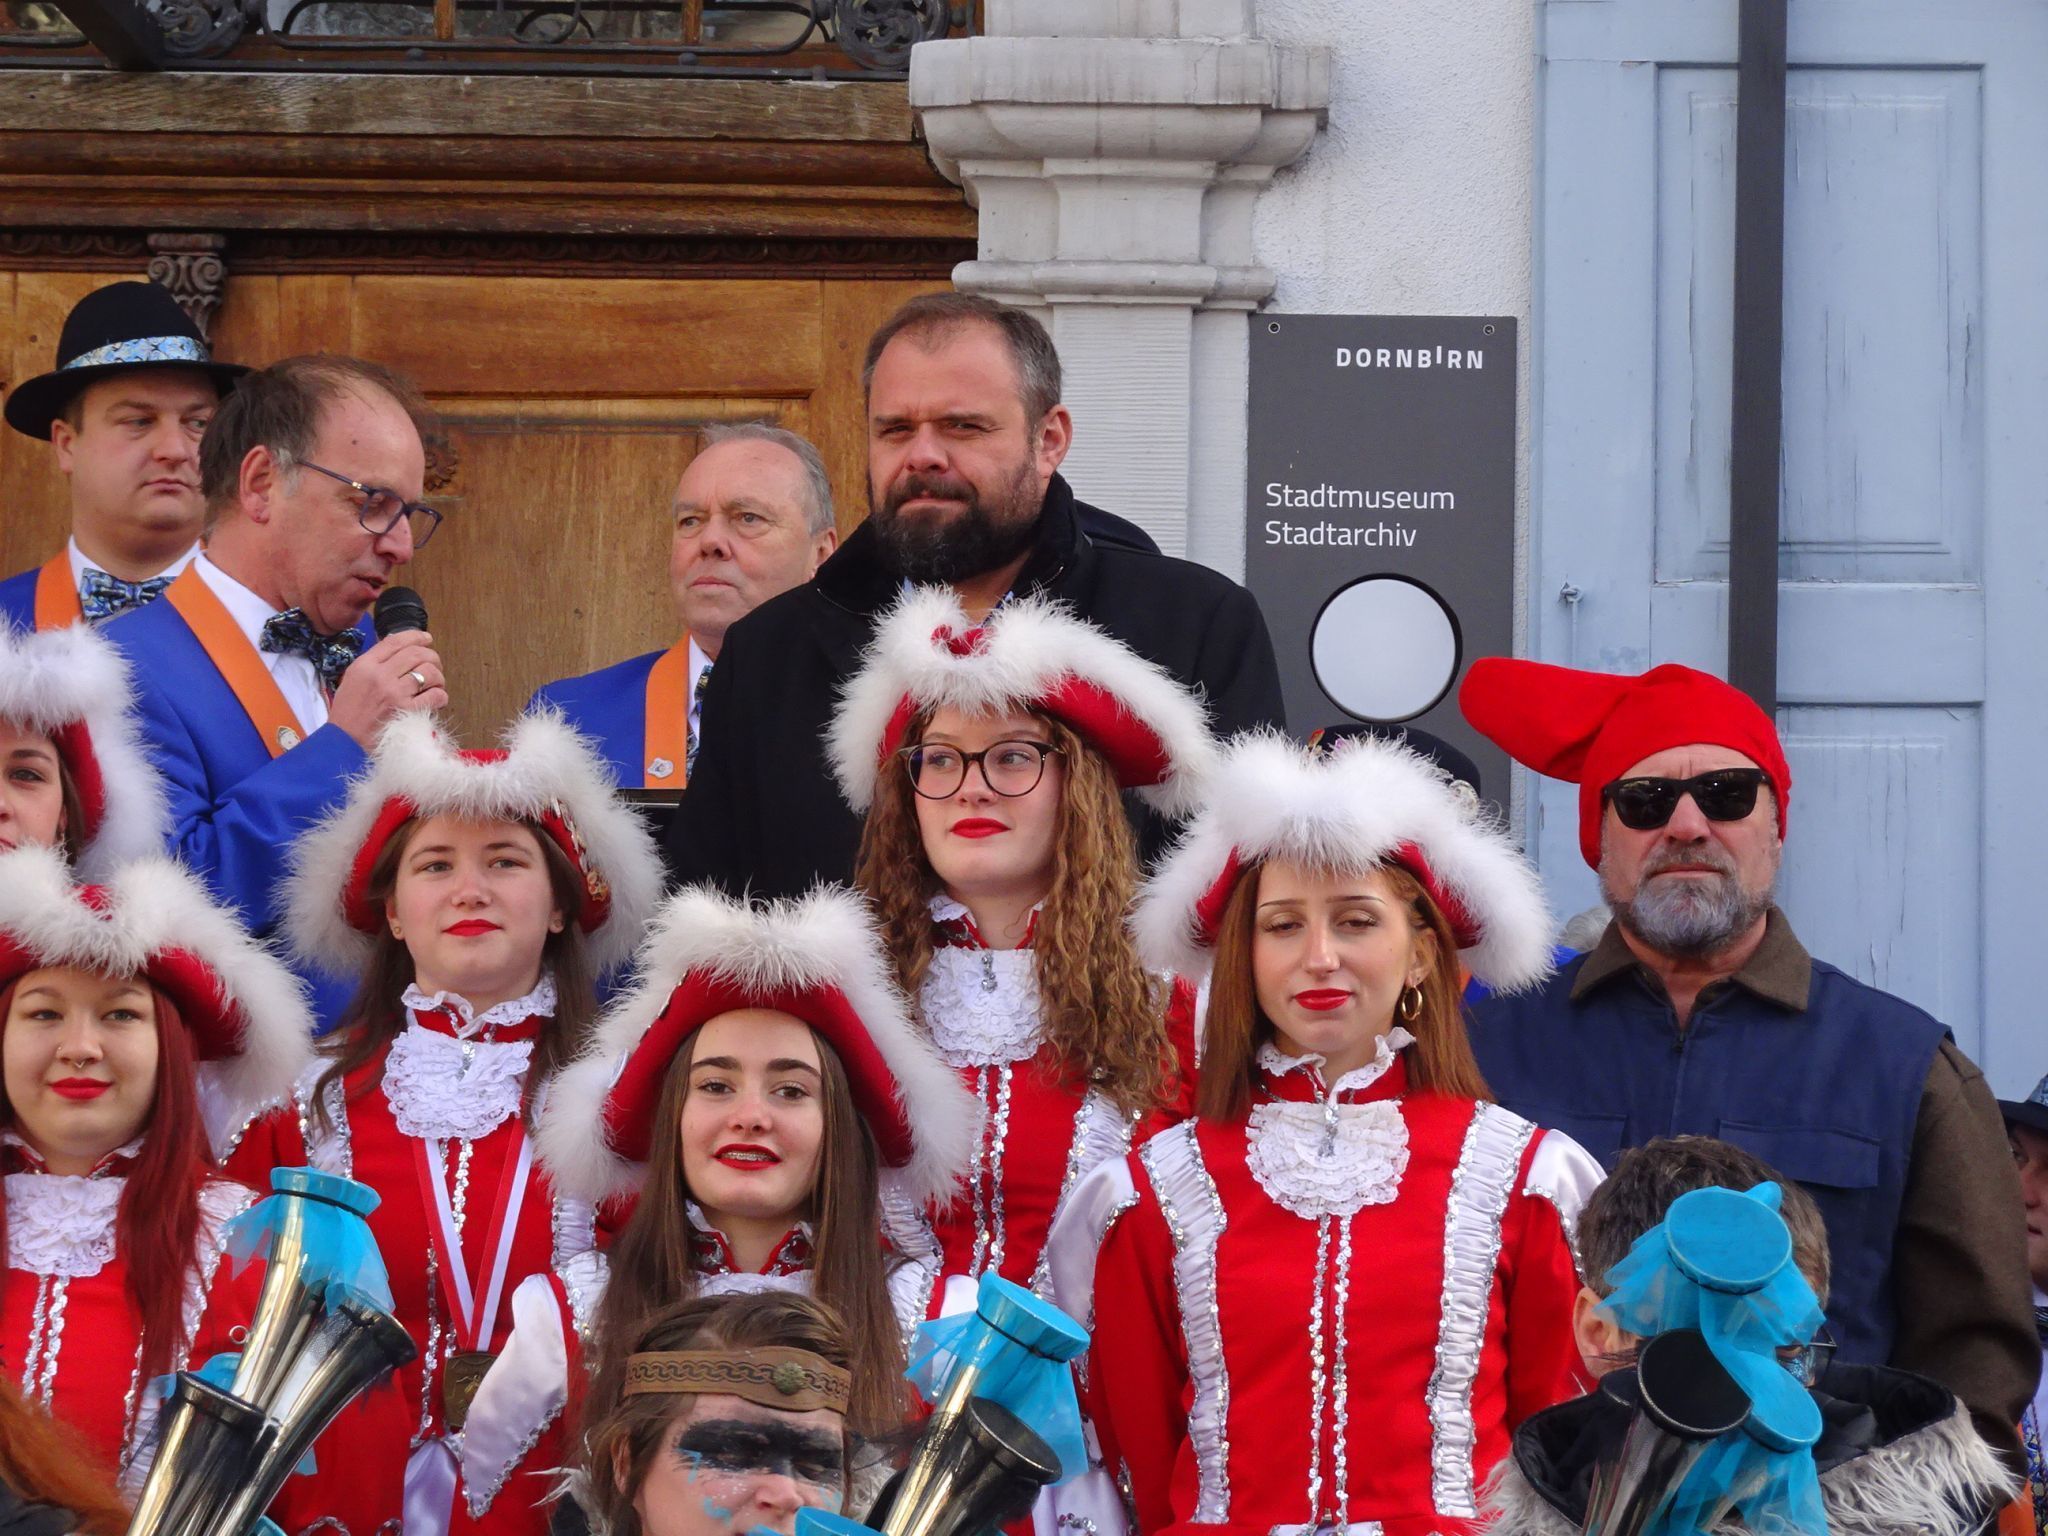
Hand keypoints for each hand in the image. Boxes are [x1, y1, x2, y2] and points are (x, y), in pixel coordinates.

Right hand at [328, 632, 448, 746]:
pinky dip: (441, 695)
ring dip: (438, 676)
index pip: (395, 641)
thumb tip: (399, 648)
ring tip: (435, 683)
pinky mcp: (407, 712)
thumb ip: (374, 662)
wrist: (344, 741)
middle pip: (416, 654)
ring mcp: (395, 694)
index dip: (416, 636)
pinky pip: (435, 696)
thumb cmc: (349, 711)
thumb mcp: (353, 678)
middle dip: (432, 656)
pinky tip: (437, 698)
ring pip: (429, 672)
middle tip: (434, 664)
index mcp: (365, 665)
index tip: (426, 638)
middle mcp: (380, 676)